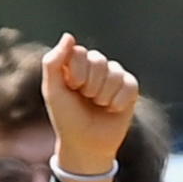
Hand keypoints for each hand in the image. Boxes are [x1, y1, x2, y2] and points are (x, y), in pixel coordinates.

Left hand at [37, 34, 137, 181]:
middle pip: (98, 60)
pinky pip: (129, 85)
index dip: (76, 74)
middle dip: (89, 86)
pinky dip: (118, 102)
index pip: (78, 52)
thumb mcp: (53, 91)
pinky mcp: (129, 88)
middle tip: (85, 99)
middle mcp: (95, 65)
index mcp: (75, 63)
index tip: (71, 89)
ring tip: (98, 106)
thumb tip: (69, 36)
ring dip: (103, 96)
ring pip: (114, 73)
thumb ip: (53, 63)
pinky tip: (112, 109)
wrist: (86, 145)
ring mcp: (113, 75)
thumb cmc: (66, 118)